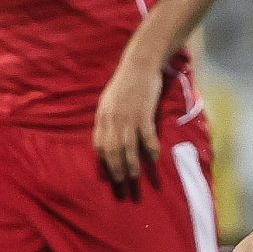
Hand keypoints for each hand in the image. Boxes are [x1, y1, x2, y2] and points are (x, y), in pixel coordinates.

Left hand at [92, 54, 162, 184]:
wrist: (139, 65)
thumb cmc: (124, 83)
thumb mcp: (108, 101)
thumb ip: (107, 119)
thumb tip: (108, 137)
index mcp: (102, 117)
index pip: (99, 145)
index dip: (104, 162)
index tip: (110, 174)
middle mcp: (112, 120)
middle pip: (112, 151)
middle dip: (116, 171)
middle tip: (122, 186)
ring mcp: (128, 118)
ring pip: (128, 149)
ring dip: (132, 166)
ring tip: (135, 180)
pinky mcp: (144, 114)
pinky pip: (147, 137)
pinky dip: (150, 150)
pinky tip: (153, 160)